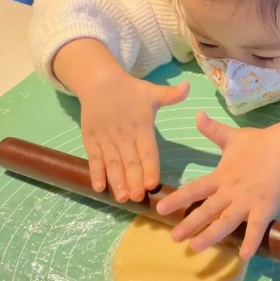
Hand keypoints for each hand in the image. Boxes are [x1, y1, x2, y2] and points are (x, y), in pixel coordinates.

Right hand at [80, 75, 188, 201]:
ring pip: (112, 163)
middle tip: (137, 197)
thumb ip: (171, 95)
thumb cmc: (131, 91)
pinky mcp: (91, 141)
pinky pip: (94, 159)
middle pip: (130, 162)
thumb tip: (188, 86)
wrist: (99, 82)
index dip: (149, 168)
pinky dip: (96, 173)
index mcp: (142, 127)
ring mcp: (106, 139)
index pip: (147, 151)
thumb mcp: (152, 92)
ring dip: (117, 181)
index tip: (151, 184)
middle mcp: (124, 136)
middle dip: (133, 180)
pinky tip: (99, 188)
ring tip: (122, 198)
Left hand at [156, 112, 279, 258]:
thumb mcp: (234, 136)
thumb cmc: (262, 143)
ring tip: (196, 247)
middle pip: (206, 210)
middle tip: (173, 238)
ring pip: (225, 221)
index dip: (177, 199)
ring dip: (210, 235)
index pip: (194, 189)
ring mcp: (247, 201)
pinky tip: (244, 257)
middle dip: (189, 224)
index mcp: (221, 176)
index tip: (160, 209)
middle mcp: (230, 191)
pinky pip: (257, 228)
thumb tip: (197, 115)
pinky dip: (250, 241)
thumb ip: (214, 130)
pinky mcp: (265, 208)